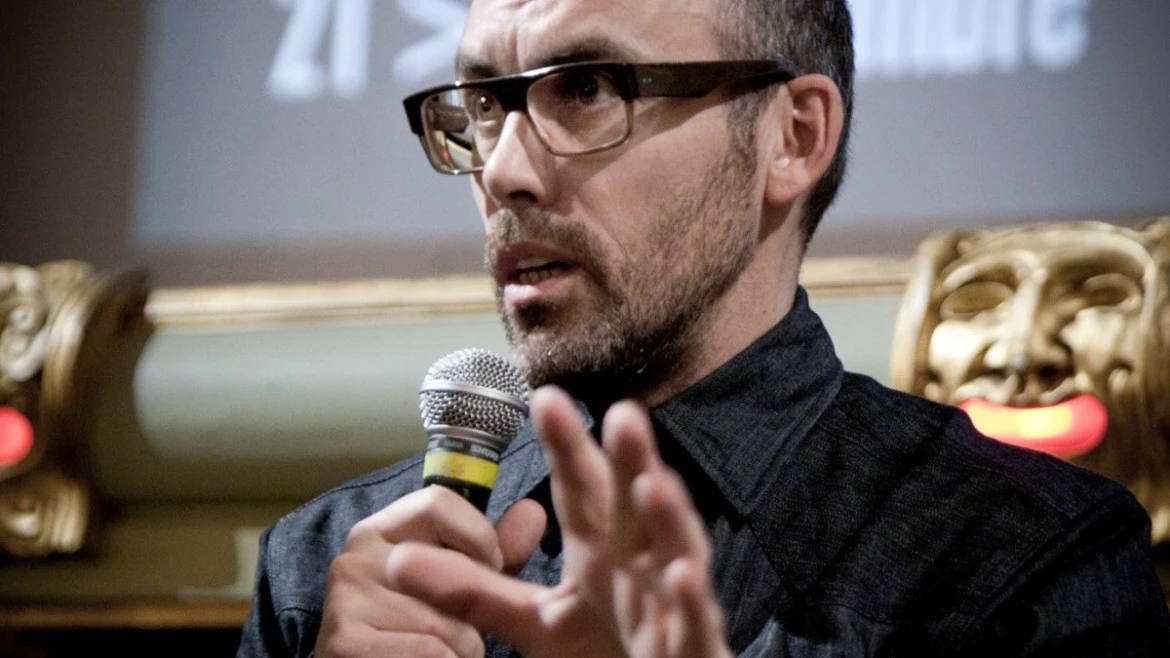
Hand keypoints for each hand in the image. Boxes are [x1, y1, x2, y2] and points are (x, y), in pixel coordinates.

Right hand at [314, 481, 546, 656]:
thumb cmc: (426, 631)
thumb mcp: (466, 585)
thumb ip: (498, 550)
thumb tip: (533, 512)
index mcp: (383, 529)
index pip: (438, 501)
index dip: (479, 537)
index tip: (490, 568)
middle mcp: (355, 554)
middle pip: (449, 571)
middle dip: (471, 611)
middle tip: (457, 628)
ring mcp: (343, 597)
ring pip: (445, 622)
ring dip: (462, 649)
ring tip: (441, 652)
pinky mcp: (342, 640)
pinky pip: (430, 651)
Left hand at [384, 386, 734, 657]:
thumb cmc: (605, 651)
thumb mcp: (533, 623)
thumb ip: (473, 590)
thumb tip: (396, 559)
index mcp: (602, 551)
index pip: (581, 491)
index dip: (566, 448)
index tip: (544, 397)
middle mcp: (641, 566)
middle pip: (635, 506)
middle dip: (632, 460)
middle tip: (621, 412)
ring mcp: (672, 605)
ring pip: (677, 552)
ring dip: (669, 519)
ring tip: (653, 484)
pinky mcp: (694, 649)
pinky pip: (695, 623)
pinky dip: (691, 600)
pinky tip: (680, 574)